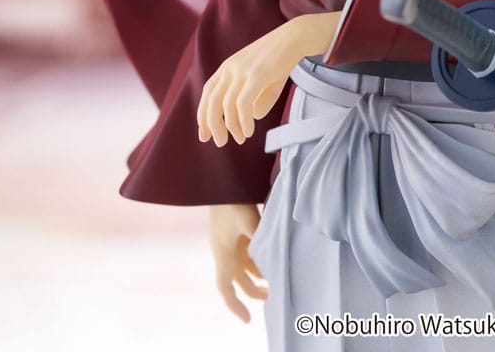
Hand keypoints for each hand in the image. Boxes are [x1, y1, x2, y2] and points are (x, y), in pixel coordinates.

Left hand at [197, 11, 339, 145]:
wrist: (296, 36)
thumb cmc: (280, 58)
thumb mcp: (264, 79)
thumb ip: (257, 98)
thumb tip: (251, 117)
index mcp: (228, 67)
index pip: (208, 93)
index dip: (203, 115)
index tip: (204, 135)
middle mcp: (231, 68)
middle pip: (212, 101)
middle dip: (213, 125)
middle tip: (219, 142)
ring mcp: (243, 70)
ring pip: (226, 105)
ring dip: (231, 126)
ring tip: (240, 138)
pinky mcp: (257, 74)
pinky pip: (243, 103)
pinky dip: (243, 120)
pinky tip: (249, 130)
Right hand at [209, 203, 265, 321]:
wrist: (220, 175)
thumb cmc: (232, 197)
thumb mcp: (248, 218)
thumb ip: (259, 238)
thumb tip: (270, 258)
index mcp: (222, 252)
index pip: (226, 287)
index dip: (235, 305)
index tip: (248, 320)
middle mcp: (223, 249)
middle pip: (236, 279)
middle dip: (252, 291)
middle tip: (271, 297)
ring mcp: (227, 239)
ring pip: (241, 266)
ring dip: (256, 274)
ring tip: (273, 279)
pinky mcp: (233, 229)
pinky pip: (244, 251)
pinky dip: (255, 259)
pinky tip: (268, 257)